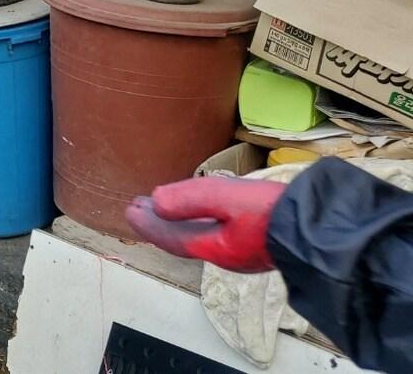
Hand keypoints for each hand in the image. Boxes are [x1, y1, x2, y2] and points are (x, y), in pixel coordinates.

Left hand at [125, 176, 286, 272]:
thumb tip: (155, 202)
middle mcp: (226, 254)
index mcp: (214, 248)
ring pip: (201, 237)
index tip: (129, 210)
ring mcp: (243, 251)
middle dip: (160, 223)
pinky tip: (203, 214)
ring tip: (163, 208)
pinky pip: (217, 234)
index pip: (171, 238)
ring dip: (178, 222)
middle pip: (183, 239)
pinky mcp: (259, 244)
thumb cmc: (273, 213)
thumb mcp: (226, 198)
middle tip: (139, 208)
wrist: (323, 228)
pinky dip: (199, 223)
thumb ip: (189, 200)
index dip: (148, 225)